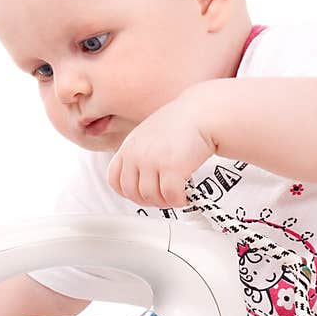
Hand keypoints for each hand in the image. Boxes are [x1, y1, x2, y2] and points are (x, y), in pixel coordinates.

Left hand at [108, 92, 215, 208]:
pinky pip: (170, 196)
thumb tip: (141, 179)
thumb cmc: (182, 123)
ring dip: (165, 201)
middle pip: (132, 193)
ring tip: (176, 195)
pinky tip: (186, 194)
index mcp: (129, 146)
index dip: (127, 192)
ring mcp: (152, 161)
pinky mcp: (172, 167)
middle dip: (149, 200)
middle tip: (162, 197)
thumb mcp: (149, 135)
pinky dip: (179, 200)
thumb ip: (141, 154)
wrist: (202, 113)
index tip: (140, 194)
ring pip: (151, 197)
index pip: (114, 179)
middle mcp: (137, 154)